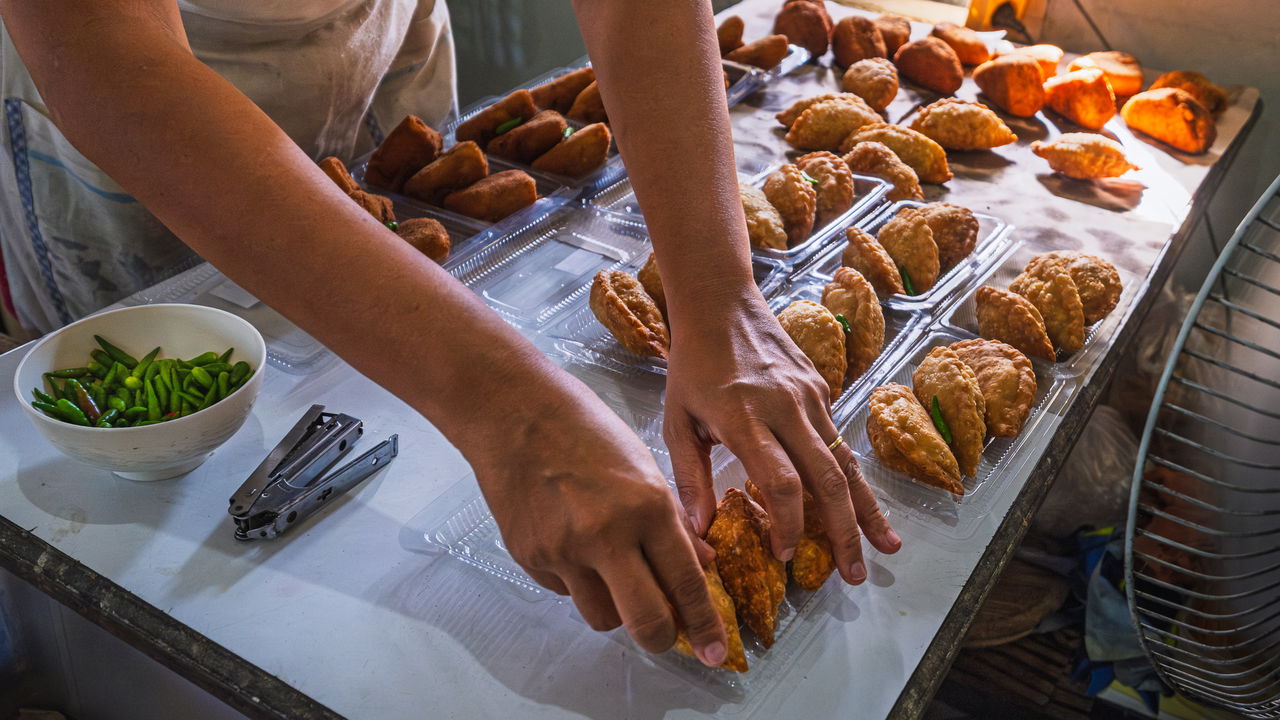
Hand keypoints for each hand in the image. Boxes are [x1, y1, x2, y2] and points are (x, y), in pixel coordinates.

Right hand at [472, 376, 726, 665]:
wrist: (513, 413)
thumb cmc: (585, 428)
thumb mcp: (644, 466)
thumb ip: (672, 523)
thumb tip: (702, 566)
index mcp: (647, 506)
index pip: (686, 583)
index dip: (705, 626)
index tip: (716, 653)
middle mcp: (607, 535)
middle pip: (646, 622)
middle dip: (663, 639)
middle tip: (667, 635)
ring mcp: (563, 551)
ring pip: (602, 618)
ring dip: (617, 609)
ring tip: (614, 575)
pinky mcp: (530, 557)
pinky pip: (565, 593)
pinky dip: (578, 582)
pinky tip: (573, 545)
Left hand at [664, 294, 901, 584]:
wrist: (721, 302)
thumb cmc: (691, 365)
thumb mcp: (676, 420)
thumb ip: (688, 478)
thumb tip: (697, 532)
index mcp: (744, 417)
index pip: (780, 482)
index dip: (790, 525)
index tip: (787, 557)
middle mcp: (785, 408)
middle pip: (827, 479)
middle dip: (845, 532)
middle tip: (854, 575)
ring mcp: (810, 397)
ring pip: (846, 462)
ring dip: (866, 510)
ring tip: (886, 549)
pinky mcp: (822, 390)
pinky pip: (840, 441)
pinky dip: (855, 478)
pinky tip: (864, 508)